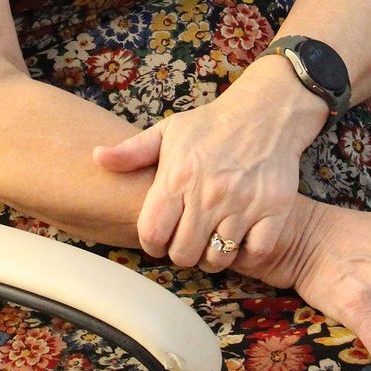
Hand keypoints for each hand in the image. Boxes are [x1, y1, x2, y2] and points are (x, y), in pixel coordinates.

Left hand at [93, 64, 326, 269]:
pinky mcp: (274, 209)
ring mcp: (243, 203)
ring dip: (213, 255)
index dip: (152, 242)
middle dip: (182, 251)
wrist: (266, 111)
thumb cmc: (212, 124)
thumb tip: (96, 157)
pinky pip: (255, 252)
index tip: (160, 237)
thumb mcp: (169, 130)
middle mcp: (209, 192)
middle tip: (188, 238)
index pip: (152, 234)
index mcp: (178, 175)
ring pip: (218, 258)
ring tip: (212, 238)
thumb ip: (132, 151)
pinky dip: (247, 252)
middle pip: (184, 254)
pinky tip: (241, 236)